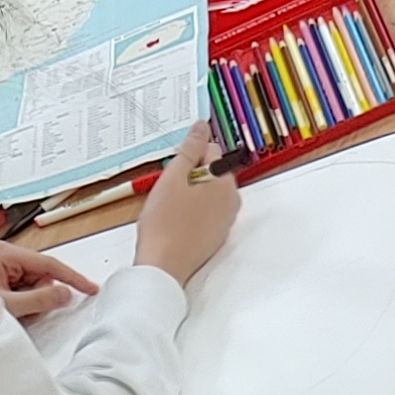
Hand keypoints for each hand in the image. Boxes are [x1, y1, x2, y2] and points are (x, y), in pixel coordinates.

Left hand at [0, 243, 99, 322]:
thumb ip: (40, 299)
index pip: (48, 264)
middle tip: (21, 310)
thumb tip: (65, 294)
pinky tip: (6, 308)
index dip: (72, 278)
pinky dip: (20, 302)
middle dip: (38, 295)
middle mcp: (1, 254)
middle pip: (40, 275)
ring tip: (8, 310)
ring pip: (32, 283)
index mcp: (3, 253)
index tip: (90, 288)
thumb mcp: (7, 306)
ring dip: (28, 300)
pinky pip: (21, 289)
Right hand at [128, 125, 238, 283]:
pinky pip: (204, 212)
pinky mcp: (215, 235)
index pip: (210, 150)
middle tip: (168, 190)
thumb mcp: (173, 178)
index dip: (187, 156)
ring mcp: (225, 220)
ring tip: (169, 207)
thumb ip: (189, 149)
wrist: (162, 268)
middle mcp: (232, 201)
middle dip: (188, 175)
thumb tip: (202, 126)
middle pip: (210, 172)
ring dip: (188, 193)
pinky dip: (190, 211)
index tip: (173, 169)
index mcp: (225, 184)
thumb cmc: (165, 225)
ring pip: (206, 192)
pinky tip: (173, 220)